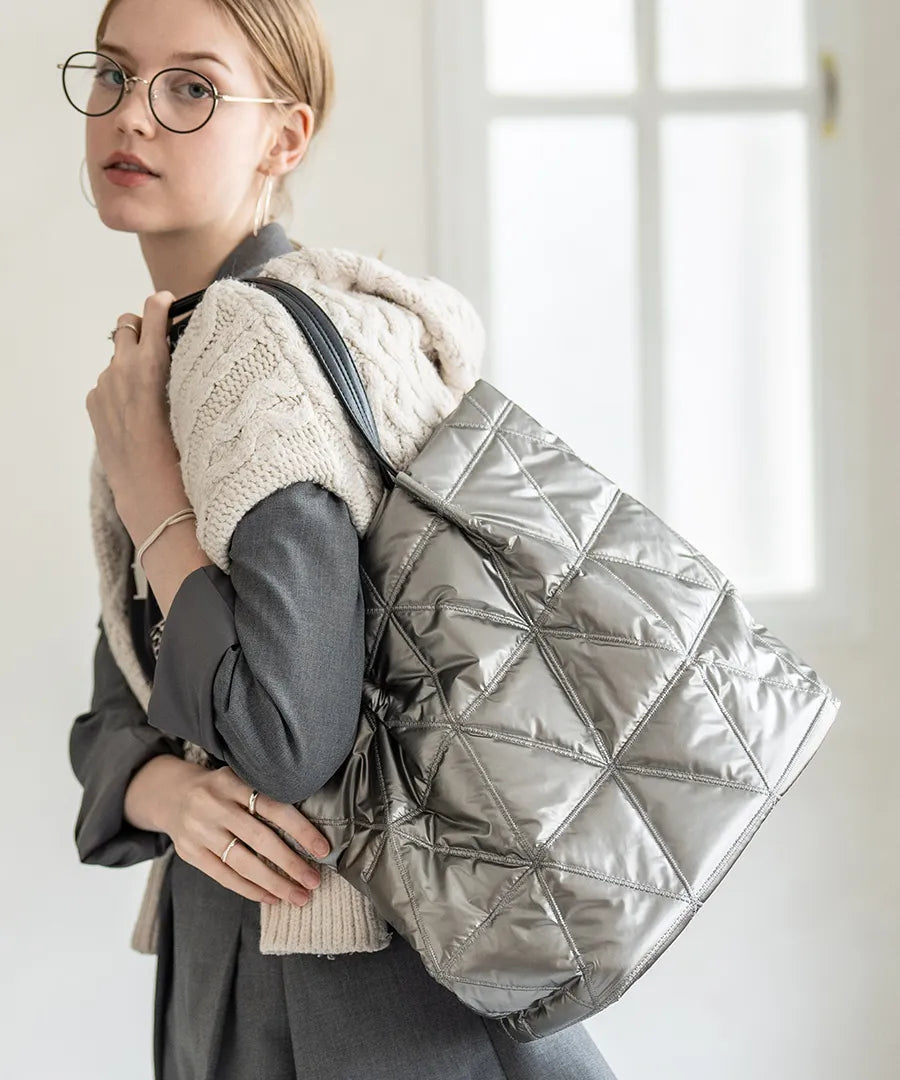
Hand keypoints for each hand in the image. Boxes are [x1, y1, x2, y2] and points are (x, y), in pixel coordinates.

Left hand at [85, 291, 180, 504]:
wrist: (151, 492)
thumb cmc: (183, 453)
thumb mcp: (192, 402)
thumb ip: (184, 370)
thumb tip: (181, 351)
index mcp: (150, 365)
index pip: (152, 313)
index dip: (161, 304)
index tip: (167, 302)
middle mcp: (121, 369)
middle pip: (126, 324)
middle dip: (141, 328)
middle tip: (159, 341)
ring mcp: (103, 386)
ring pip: (118, 358)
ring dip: (132, 364)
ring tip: (154, 393)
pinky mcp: (93, 403)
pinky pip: (108, 383)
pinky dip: (121, 388)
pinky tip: (138, 413)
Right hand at [165, 763, 330, 906]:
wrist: (171, 795)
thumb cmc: (221, 790)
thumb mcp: (239, 778)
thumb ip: (265, 795)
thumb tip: (309, 828)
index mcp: (233, 782)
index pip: (273, 806)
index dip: (300, 829)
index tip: (322, 849)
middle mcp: (214, 805)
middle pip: (260, 838)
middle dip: (291, 863)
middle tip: (314, 881)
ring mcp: (200, 830)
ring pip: (243, 863)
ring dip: (274, 883)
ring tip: (298, 896)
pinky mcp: (190, 852)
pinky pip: (224, 876)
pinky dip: (250, 889)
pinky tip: (271, 897)